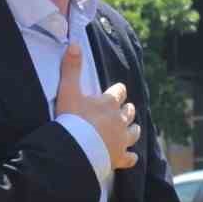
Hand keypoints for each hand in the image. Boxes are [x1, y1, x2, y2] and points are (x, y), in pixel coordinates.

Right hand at [56, 44, 139, 169]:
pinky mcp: (120, 158)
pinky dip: (130, 157)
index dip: (118, 91)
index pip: (119, 92)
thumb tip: (74, 44)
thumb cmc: (71, 119)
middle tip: (123, 110)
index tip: (117, 91)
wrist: (75, 149)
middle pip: (129, 112)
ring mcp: (122, 140)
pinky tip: (129, 157)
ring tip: (131, 129)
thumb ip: (71, 68)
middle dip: (127, 110)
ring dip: (132, 130)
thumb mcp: (68, 91)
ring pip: (134, 132)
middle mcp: (120, 120)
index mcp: (109, 103)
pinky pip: (130, 158)